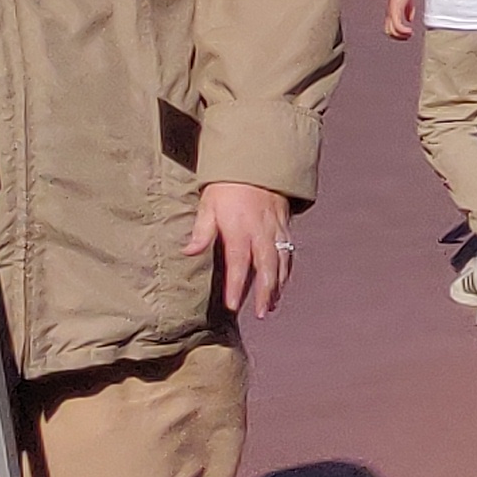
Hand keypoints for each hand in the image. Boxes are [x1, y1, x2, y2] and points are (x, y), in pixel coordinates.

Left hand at [190, 181, 292, 315]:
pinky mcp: (284, 225)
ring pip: (281, 261)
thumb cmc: (227, 187)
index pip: (239, 263)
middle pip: (267, 266)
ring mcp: (276, 229)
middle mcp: (262, 232)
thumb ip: (201, 231)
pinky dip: (286, 269)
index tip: (232, 306)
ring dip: (277, 284)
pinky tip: (281, 282)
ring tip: (271, 305)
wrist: (258, 162)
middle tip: (261, 313)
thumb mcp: (208, 205)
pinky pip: (288, 251)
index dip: (236, 286)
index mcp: (241, 229)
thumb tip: (188, 252)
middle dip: (265, 292)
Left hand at [381, 0, 419, 43]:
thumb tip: (409, 20)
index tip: (408, 33)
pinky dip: (403, 30)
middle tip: (408, 36)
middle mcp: (390, 14)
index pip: (390, 28)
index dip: (398, 34)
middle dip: (399, 37)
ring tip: (410, 34)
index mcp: (392, 12)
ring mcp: (392, 12)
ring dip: (401, 35)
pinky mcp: (395, 10)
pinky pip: (397, 25)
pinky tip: (410, 30)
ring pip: (392, 31)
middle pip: (389, 32)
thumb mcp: (409, 2)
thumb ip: (409, 11)